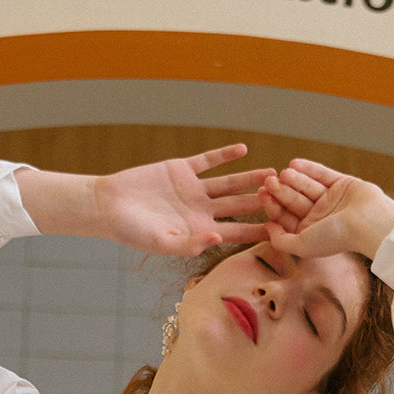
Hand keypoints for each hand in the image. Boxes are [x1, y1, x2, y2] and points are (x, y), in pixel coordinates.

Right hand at [92, 145, 273, 255]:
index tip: (280, 230)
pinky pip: (208, 161)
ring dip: (249, 178)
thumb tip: (218, 239)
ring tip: (272, 173)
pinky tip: (242, 149)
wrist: (108, 205)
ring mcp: (193, 189)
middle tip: (286, 198)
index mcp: (199, 231)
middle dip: (261, 203)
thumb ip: (190, 244)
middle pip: (238, 207)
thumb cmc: (131, 231)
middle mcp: (201, 211)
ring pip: (229, 183)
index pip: (236, 232)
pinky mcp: (182, 169)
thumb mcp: (161, 242)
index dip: (257, 231)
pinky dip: (224, 155)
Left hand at [258, 159, 393, 258]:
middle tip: (269, 180)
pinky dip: (309, 168)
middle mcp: (320, 217)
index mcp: (310, 233)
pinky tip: (294, 163)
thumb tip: (267, 227)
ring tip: (283, 173)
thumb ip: (281, 241)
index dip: (272, 205)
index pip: (286, 217)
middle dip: (281, 190)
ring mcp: (332, 200)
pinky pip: (323, 174)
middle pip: (294, 201)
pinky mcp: (343, 184)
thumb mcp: (301, 246)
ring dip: (294, 179)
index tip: (261, 194)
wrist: (368, 224)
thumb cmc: (336, 238)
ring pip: (307, 186)